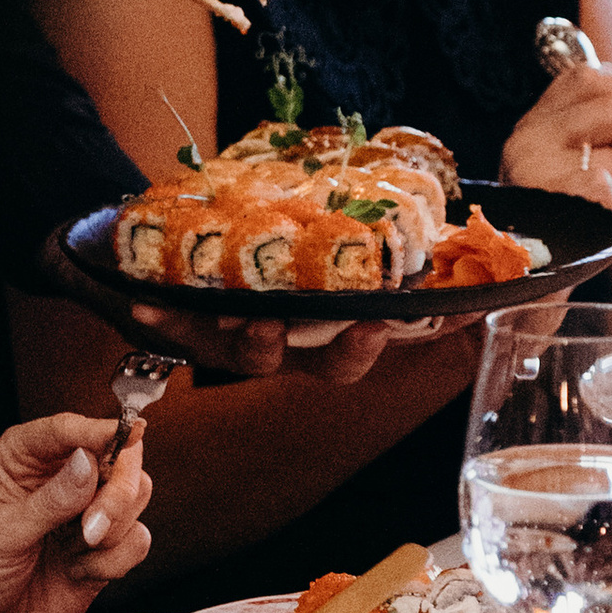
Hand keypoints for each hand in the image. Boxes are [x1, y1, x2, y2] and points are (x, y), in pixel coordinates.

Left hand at [0, 409, 160, 612]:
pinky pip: (137, 540)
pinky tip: (80, 572)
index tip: (132, 433)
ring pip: (136, 495)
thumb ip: (47, 501)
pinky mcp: (104, 550)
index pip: (70, 429)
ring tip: (78, 552)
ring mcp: (86, 513)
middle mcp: (60, 477)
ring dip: (115, 528)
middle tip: (92, 527)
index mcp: (23, 457)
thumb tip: (86, 462)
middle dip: (115, 492)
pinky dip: (115, 560)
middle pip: (118, 457)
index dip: (103, 429)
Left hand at [48, 225, 449, 383]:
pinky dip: (162, 319)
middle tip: (332, 328)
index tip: (383, 322)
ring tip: (248, 318)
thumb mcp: (347, 250)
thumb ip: (406, 261)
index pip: (360, 349)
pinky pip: (178, 329)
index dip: (371, 343)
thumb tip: (467, 267)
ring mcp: (243, 341)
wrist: (205, 258)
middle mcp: (292, 344)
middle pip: (319, 363)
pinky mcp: (194, 330)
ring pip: (252, 354)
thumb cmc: (290, 253)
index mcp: (330, 327)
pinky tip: (144, 307)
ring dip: (253, 339)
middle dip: (332, 350)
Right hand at [499, 60, 611, 217]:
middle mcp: (527, 137)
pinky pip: (610, 185)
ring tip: (608, 200)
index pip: (587, 75)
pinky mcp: (551, 196)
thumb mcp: (572, 162)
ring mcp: (535, 167)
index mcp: (534, 122)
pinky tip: (596, 218)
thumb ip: (595, 129)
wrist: (530, 276)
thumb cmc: (564, 217)